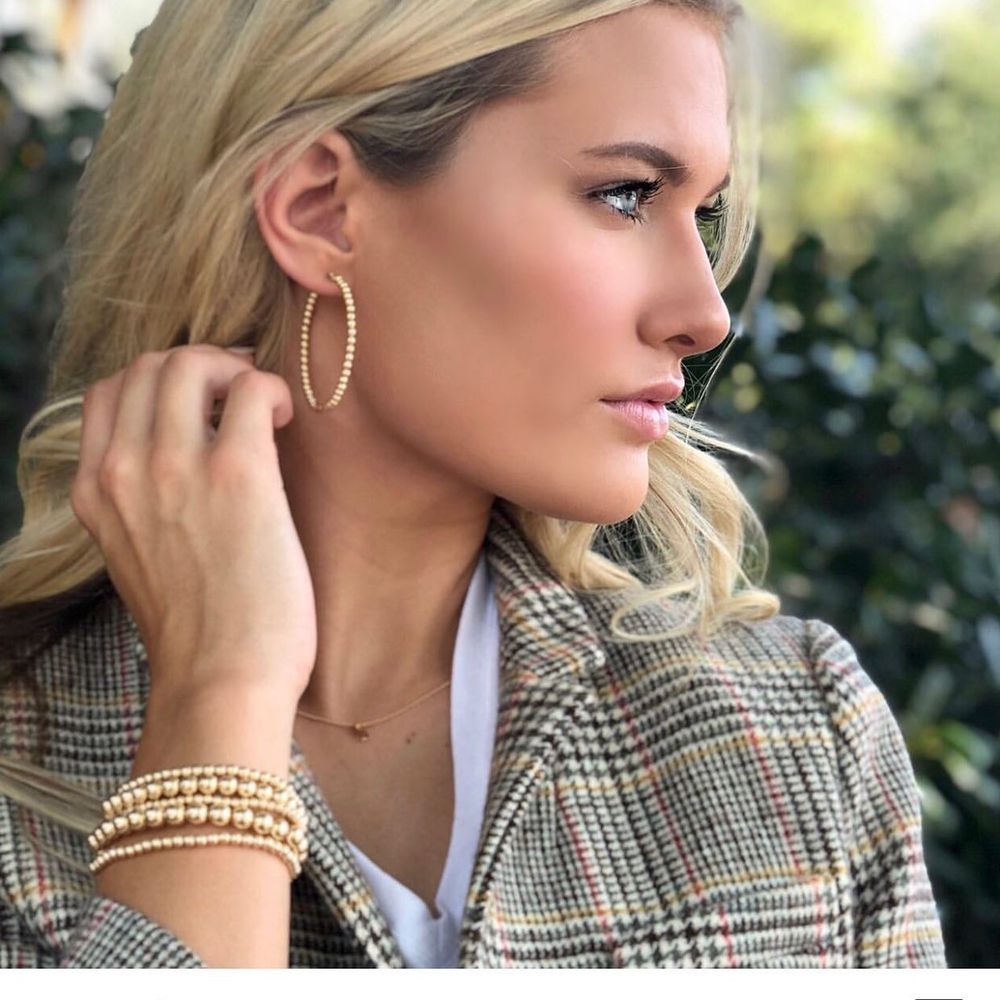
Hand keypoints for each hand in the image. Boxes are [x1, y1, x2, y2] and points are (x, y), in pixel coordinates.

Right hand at [70, 345, 316, 706]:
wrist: (221, 685)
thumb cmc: (197, 636)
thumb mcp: (137, 560)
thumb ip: (141, 506)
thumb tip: (185, 463)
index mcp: (96, 492)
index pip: (109, 393)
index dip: (158, 380)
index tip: (201, 398)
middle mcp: (124, 470)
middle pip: (150, 366)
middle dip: (201, 365)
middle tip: (241, 391)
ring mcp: (176, 467)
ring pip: (191, 363)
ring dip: (235, 369)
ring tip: (264, 406)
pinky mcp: (237, 473)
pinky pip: (251, 389)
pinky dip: (272, 390)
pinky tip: (287, 420)